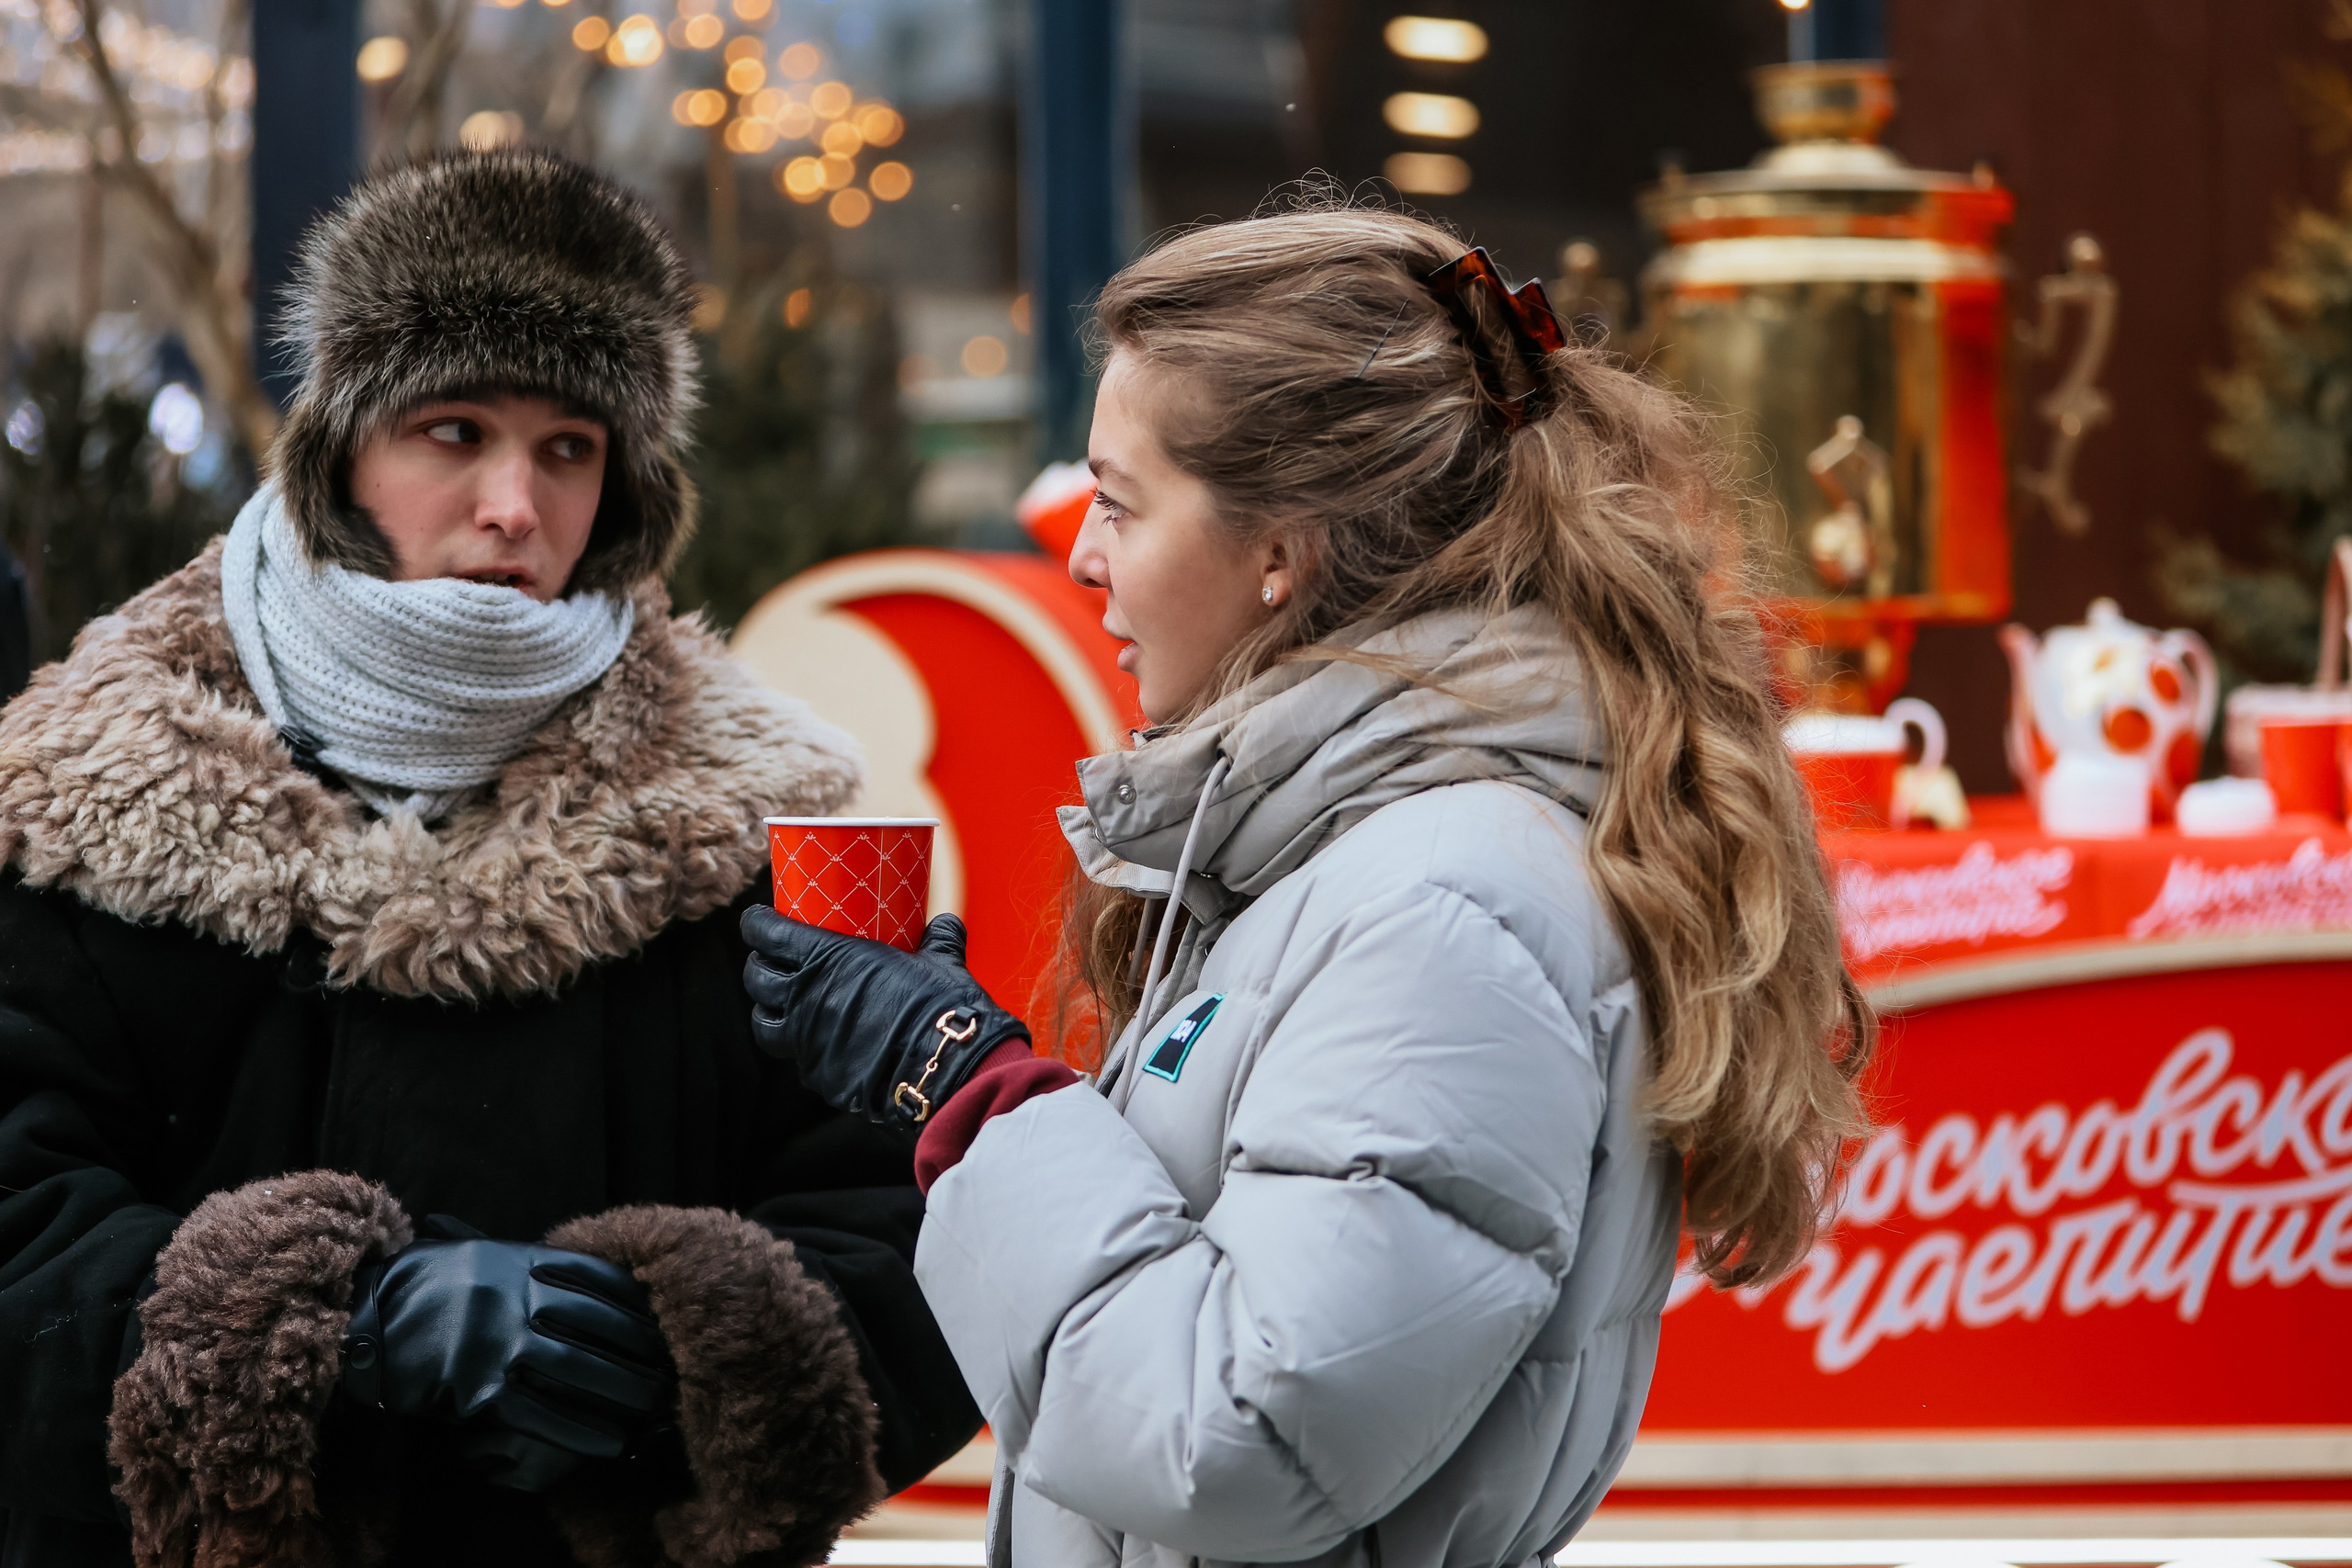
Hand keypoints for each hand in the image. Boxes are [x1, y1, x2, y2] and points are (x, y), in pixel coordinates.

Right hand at [341, 1221, 676, 1492]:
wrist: (366, 1319)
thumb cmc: (429, 1284)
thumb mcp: (482, 1252)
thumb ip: (531, 1260)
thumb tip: (588, 1260)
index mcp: (522, 1260)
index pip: (601, 1280)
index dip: (640, 1308)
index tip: (669, 1325)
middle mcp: (516, 1297)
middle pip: (601, 1329)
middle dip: (645, 1356)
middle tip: (675, 1376)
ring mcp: (498, 1342)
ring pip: (580, 1372)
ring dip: (625, 1396)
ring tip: (658, 1413)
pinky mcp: (479, 1388)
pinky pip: (543, 1413)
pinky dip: (584, 1430)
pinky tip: (614, 1442)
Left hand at [742, 909, 1028, 1127]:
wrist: (943, 1065)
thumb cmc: (939, 1006)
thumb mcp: (940, 963)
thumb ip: (938, 939)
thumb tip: (947, 923)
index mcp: (826, 959)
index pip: (766, 934)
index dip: (756, 924)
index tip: (758, 921)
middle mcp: (806, 998)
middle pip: (756, 979)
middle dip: (758, 967)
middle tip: (772, 962)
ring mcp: (808, 1041)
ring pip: (764, 1025)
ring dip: (768, 1011)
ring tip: (780, 1006)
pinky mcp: (820, 1075)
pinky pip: (800, 1059)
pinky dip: (804, 1049)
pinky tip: (822, 1044)